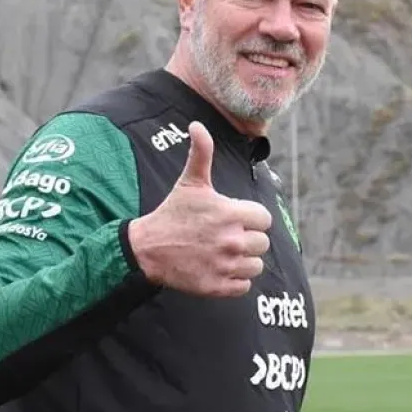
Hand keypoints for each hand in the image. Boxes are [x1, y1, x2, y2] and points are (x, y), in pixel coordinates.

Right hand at [128, 121, 271, 296]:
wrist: (147, 249)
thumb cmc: (172, 213)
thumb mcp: (189, 182)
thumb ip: (201, 153)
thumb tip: (196, 125)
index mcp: (230, 214)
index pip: (264, 219)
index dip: (251, 218)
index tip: (234, 219)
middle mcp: (232, 241)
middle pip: (262, 243)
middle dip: (247, 239)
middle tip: (225, 236)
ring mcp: (225, 265)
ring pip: (256, 266)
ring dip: (243, 261)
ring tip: (223, 253)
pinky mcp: (218, 286)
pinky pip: (244, 286)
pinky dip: (234, 280)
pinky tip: (218, 268)